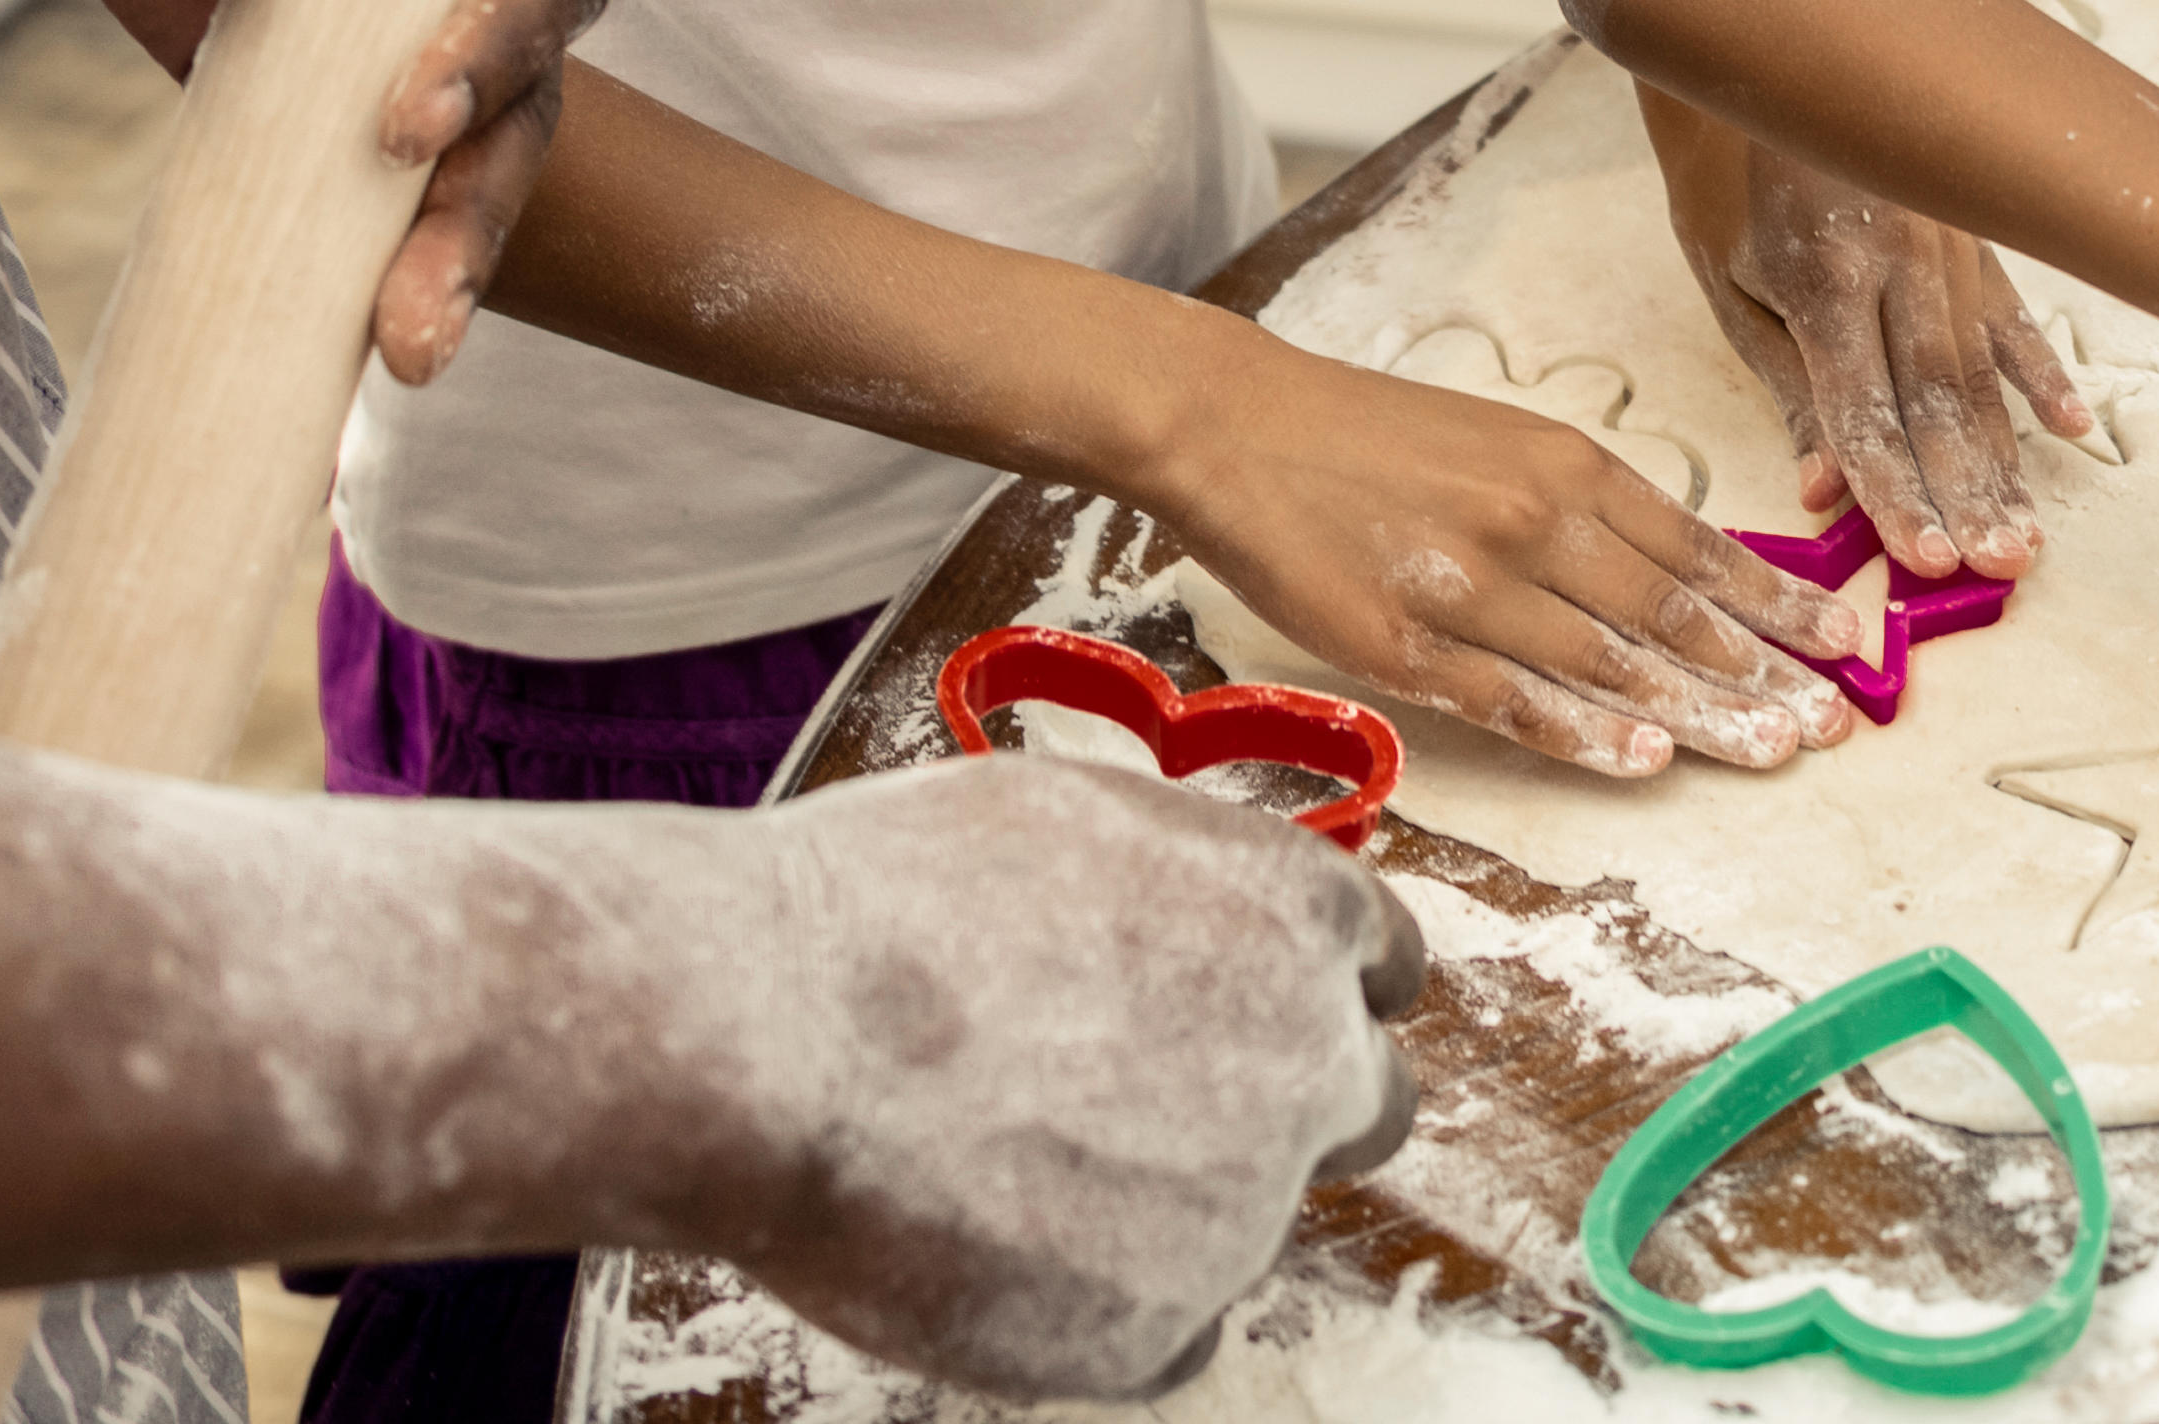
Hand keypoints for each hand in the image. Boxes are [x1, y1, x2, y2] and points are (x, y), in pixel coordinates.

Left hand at [1, 0, 606, 385]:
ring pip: (461, 162)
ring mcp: (409, 29)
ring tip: (395, 355)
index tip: (410, 114)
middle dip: (475, 203)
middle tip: (413, 310)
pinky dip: (346, 272)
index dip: (499, 39)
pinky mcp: (327, 89)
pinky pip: (359, 192)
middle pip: (524, 93)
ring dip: (434, 261)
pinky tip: (325, 359)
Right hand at [690, 757, 1423, 1401]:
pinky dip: (1108, 1301)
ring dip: (1165, 1200)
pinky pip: (1176, 1331)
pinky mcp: (1158, 1332)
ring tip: (1001, 1155)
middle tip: (1163, 1102)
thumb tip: (1194, 934)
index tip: (1270, 1005)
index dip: (1321, 988)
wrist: (773, 1033)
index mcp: (1297, 917)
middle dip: (1291, 1104)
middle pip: (1365, 1106)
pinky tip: (1005, 1242)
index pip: (1385, 966)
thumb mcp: (1074, 825)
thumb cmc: (885, 902)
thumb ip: (1182, 891)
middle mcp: (1307, 1064)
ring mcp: (1245, 1210)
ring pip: (1247, 1221)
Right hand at [1146, 329, 1868, 780]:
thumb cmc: (1372, 435)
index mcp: (1563, 465)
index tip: (1844, 643)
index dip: (1777, 604)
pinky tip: (1640, 762)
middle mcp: (1534, 522)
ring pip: (1609, 665)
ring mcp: (1471, 587)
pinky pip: (1512, 699)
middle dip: (1763, 675)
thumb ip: (1585, 504)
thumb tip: (1679, 571)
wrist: (1238, 423)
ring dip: (1698, 715)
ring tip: (1770, 752)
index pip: (1698, 549)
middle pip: (1672, 616)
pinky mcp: (1406, 644)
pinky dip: (1582, 733)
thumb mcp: (1500, 442)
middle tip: (1835, 723)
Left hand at [1644, 98, 2085, 577]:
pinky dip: (2041, 372)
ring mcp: (1947, 242)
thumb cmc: (1732, 191)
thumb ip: (1787, 389)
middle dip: (1968, 491)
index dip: (1894, 488)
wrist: (1771, 62)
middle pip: (1938, 397)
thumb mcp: (1734, 289)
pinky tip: (2069, 428)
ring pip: (1981, 368)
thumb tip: (1823, 492)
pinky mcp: (1974, 231)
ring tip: (2026, 536)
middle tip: (2001, 568)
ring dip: (2005, 459)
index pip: (1864, 407)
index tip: (1925, 562)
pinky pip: (2015, 311)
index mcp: (1825, 274)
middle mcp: (1899, 258)